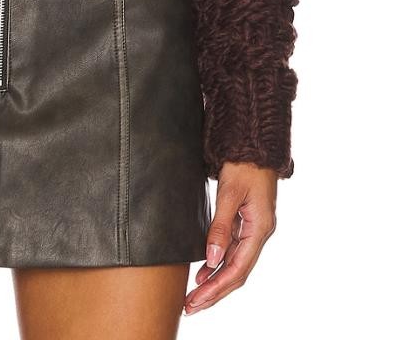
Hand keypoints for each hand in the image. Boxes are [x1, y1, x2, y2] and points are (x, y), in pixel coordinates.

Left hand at [184, 162, 277, 314]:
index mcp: (259, 229)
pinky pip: (233, 250)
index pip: (237, 269)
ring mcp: (254, 229)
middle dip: (214, 292)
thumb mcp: (229, 192)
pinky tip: (204, 271)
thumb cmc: (244, 163)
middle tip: (191, 306)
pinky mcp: (246, 222)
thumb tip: (212, 257)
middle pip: (236, 272)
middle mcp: (259, 233)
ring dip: (215, 281)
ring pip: (234, 263)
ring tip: (194, 295)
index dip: (216, 287)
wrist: (255, 144)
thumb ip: (221, 226)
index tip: (197, 299)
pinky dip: (218, 263)